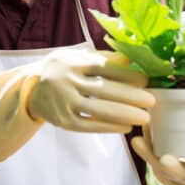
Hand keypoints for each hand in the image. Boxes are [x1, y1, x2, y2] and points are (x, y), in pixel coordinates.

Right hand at [0, 48, 153, 161]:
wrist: (32, 87)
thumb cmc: (64, 68)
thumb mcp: (79, 56)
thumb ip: (104, 57)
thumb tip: (134, 58)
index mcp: (74, 61)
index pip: (104, 67)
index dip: (126, 74)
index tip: (146, 80)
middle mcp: (67, 81)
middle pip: (103, 89)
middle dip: (130, 96)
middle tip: (152, 101)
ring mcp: (64, 102)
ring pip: (97, 110)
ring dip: (123, 114)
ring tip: (144, 118)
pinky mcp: (63, 121)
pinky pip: (89, 125)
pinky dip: (108, 127)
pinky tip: (125, 127)